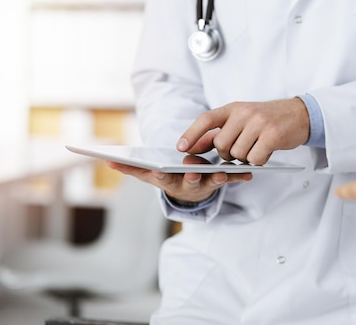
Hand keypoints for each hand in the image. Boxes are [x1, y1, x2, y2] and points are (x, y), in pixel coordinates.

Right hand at [106, 154, 251, 202]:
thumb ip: (129, 168)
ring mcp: (204, 185)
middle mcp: (186, 185)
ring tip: (223, 174)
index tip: (157, 170)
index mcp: (168, 180)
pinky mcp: (219, 182)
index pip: (162, 178)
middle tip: (193, 171)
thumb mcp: (148, 175)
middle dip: (191, 177)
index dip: (160, 175)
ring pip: (211, 182)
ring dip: (217, 179)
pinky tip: (249, 175)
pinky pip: (231, 179)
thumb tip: (106, 161)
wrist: (189, 194)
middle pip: (188, 181)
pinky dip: (239, 177)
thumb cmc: (167, 177)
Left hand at [177, 98, 309, 164]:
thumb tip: (192, 146)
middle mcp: (244, 112)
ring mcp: (259, 122)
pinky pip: (255, 158)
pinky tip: (265, 152)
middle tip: (240, 150)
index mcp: (234, 108)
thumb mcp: (241, 121)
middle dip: (227, 154)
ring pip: (237, 153)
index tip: (181, 148)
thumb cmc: (267, 121)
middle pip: (221, 144)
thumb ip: (217, 132)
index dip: (191, 134)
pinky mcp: (273, 134)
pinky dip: (258, 161)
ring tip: (256, 149)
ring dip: (245, 158)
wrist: (299, 114)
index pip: (206, 119)